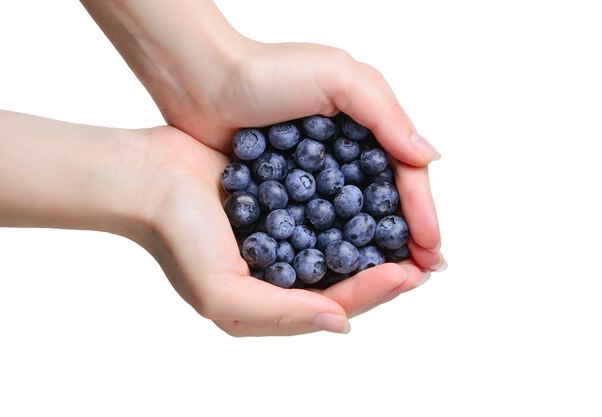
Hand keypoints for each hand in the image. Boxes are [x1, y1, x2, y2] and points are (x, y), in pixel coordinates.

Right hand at [127, 126, 426, 335]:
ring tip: (408, 230)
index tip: (409, 274)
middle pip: (344, 278)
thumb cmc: (177, 239)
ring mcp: (279, 236)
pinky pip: (322, 207)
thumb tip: (342, 324)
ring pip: (339, 243)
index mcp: (268, 302)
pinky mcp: (277, 201)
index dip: (374, 292)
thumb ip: (283, 314)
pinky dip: (349, 206)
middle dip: (385, 270)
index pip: (334, 304)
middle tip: (426, 258)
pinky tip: (372, 195)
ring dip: (372, 238)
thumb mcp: (223, 295)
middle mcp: (279, 273)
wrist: (148, 178)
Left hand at [161, 41, 445, 272]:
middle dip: (403, 242)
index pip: (404, 177)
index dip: (420, 214)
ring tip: (389, 283)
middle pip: (382, 206)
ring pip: (351, 223)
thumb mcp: (337, 76)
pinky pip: (312, 227)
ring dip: (372, 252)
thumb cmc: (268, 70)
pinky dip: (328, 248)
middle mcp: (345, 157)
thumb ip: (385, 114)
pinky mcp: (282, 196)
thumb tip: (429, 157)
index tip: (432, 251)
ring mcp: (312, 179)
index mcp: (367, 128)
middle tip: (418, 276)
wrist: (203, 81)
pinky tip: (339, 271)